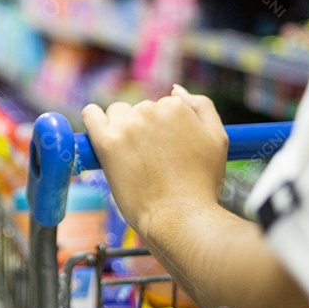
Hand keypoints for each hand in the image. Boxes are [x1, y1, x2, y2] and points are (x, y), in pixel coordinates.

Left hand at [82, 85, 228, 233]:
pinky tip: (100, 135)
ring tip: (132, 158)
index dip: (163, 130)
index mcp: (175, 107)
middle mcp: (149, 110)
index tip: (165, 151)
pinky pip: (90, 116)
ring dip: (121, 128)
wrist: (180, 218)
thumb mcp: (218, 139)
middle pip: (139, 111)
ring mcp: (126, 126)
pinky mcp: (106, 143)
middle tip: (152, 161)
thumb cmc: (201, 185)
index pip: (162, 107)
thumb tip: (176, 90)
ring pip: (116, 114)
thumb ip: (201, 107)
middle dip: (143, 130)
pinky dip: (93, 120)